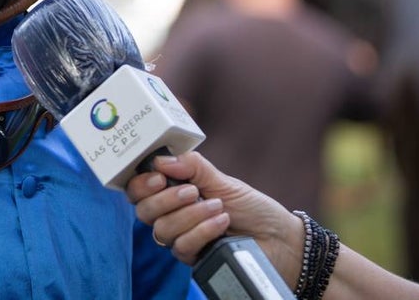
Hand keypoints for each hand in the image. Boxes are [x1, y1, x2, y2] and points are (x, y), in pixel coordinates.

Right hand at [125, 151, 303, 286]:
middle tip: (192, 191)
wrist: (278, 238)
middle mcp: (173, 216)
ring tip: (217, 206)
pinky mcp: (194, 258)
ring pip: (163, 230)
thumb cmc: (251, 207)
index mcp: (174, 192)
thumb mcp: (222, 180)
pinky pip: (182, 246)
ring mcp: (182, 238)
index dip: (141, 184)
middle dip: (166, 199)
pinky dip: (202, 231)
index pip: (140, 190)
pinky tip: (221, 223)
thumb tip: (162, 160)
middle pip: (145, 211)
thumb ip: (192, 167)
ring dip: (190, 216)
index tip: (159, 177)